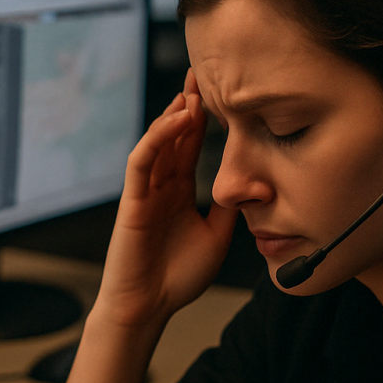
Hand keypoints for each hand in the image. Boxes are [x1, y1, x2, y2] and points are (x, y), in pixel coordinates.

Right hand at [95, 69, 238, 327]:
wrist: (150, 307)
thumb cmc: (179, 276)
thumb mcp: (217, 236)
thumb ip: (227, 208)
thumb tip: (250, 185)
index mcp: (178, 191)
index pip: (190, 145)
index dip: (204, 119)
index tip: (220, 94)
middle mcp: (161, 185)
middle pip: (174, 135)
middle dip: (188, 104)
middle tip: (204, 74)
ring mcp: (145, 191)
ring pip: (157, 141)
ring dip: (174, 115)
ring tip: (194, 93)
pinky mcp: (132, 200)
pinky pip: (141, 161)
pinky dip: (157, 137)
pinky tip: (174, 120)